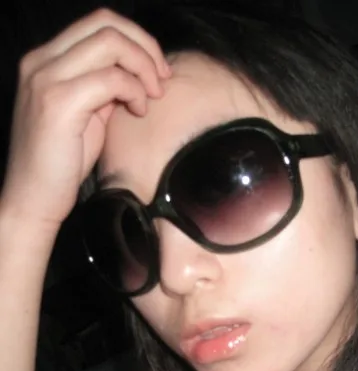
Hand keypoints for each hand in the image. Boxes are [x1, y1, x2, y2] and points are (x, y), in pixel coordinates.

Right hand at [0, 8, 169, 226]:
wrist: (33, 199)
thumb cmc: (62, 164)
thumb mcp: (86, 115)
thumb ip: (104, 88)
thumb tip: (137, 73)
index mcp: (45, 60)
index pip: (98, 23)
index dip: (136, 40)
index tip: (156, 71)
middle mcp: (40, 61)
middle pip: (106, 23)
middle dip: (145, 48)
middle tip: (161, 80)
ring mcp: (46, 78)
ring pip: (111, 43)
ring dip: (143, 68)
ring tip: (150, 98)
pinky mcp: (58, 102)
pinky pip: (112, 79)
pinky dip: (134, 92)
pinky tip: (138, 112)